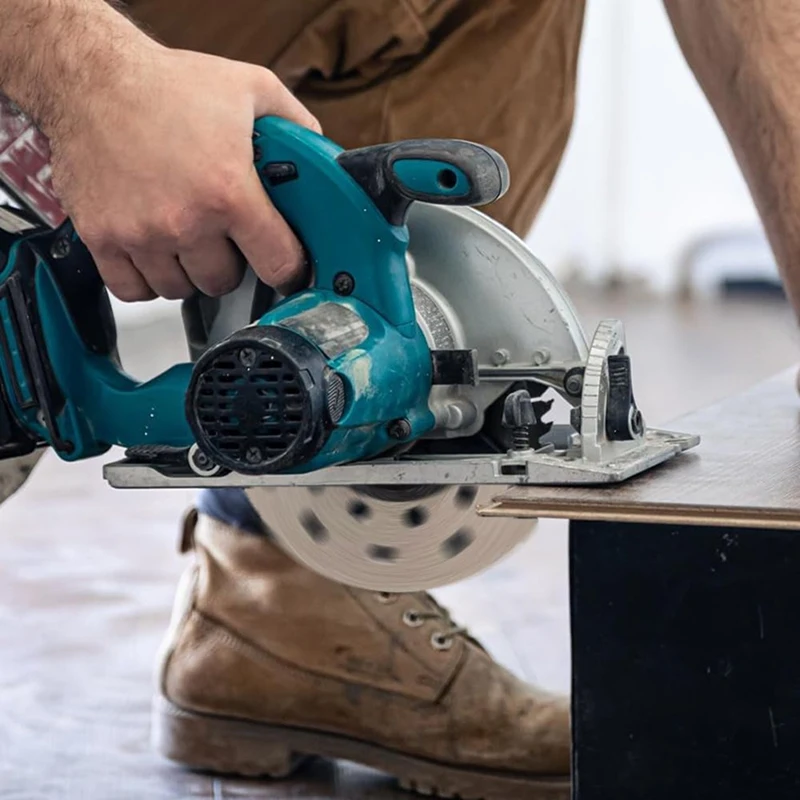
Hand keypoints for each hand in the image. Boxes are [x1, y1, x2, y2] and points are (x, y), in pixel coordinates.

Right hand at [48, 43, 320, 300]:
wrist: (89, 77)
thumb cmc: (166, 84)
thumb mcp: (250, 88)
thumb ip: (295, 124)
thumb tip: (320, 154)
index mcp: (229, 192)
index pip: (278, 264)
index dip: (288, 268)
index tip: (283, 265)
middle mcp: (185, 221)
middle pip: (223, 282)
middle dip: (229, 263)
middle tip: (221, 235)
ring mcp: (141, 234)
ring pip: (179, 289)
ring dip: (186, 271)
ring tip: (185, 237)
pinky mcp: (102, 238)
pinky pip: (132, 290)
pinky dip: (145, 280)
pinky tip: (153, 253)